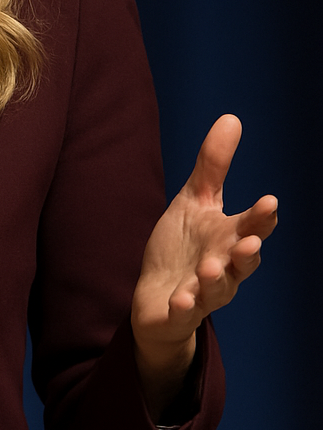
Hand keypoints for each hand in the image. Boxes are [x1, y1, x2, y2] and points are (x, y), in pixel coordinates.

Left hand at [131, 114, 276, 415]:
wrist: (158, 295)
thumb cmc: (183, 246)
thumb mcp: (195, 200)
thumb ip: (213, 164)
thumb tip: (231, 117)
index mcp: (227, 239)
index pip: (250, 227)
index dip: (261, 218)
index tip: (270, 201)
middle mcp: (223, 267)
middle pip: (242, 263)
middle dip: (247, 255)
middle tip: (250, 244)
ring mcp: (203, 292)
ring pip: (218, 290)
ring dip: (216, 281)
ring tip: (211, 269)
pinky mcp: (180, 311)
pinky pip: (186, 312)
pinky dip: (186, 306)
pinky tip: (183, 299)